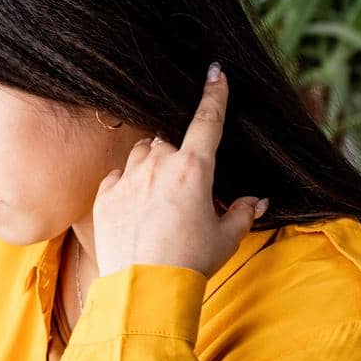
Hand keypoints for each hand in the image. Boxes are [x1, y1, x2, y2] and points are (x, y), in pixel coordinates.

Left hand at [92, 64, 267, 278]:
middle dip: (178, 153)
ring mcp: (127, 178)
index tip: (215, 72)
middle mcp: (158, 165)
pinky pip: (117, 177)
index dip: (214, 94)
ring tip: (160, 196)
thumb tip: (256, 201)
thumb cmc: (191, 262)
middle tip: (185, 184)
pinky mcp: (104, 196)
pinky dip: (127, 184)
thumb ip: (242, 212)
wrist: (145, 288)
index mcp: (194, 168)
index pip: (207, 121)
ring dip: (152, 164)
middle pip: (168, 140)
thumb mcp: (226, 237)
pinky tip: (136, 206)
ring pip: (141, 154)